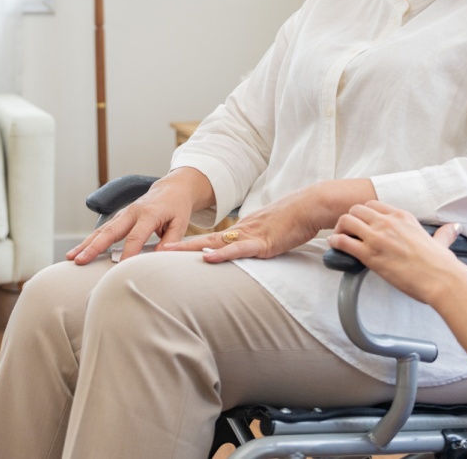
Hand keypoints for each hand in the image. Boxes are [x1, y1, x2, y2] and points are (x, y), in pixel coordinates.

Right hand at [66, 169, 207, 264]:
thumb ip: (171, 240)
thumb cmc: (177, 207)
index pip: (136, 236)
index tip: (119, 269)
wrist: (171, 189)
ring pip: (102, 230)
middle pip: (110, 231)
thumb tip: (158, 258)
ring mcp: (123, 214)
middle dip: (94, 247)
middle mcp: (132, 212)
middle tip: (81, 260)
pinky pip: (103, 230)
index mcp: (149, 214)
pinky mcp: (119, 218)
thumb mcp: (181, 222)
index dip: (128, 253)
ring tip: (71, 257)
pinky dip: (89, 240)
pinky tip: (78, 251)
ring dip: (86, 244)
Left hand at [158, 186, 330, 262]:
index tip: (167, 251)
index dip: (188, 246)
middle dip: (179, 247)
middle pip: (204, 240)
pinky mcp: (263, 243)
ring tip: (167, 254)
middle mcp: (241, 231)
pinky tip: (208, 259)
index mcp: (241, 230)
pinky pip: (239, 250)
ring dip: (190, 250)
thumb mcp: (270, 233)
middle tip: (155, 251)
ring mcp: (250, 236)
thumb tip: (246, 252)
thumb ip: (257, 243)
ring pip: (214, 244)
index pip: (210, 240)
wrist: (311, 207)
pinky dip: (222, 255)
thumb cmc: (295, 220)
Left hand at [328, 202, 466, 305]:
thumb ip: (444, 234)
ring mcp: (378, 237)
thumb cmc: (441, 265)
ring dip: (340, 228)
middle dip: (349, 219)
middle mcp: (388, 222)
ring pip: (347, 220)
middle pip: (356, 209)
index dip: (364, 214)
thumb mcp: (441, 242)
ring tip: (340, 239)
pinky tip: (336, 247)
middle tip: (348, 231)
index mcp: (403, 217)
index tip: (362, 224)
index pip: (373, 204)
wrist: (441, 280)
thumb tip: (455, 228)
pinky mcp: (371, 255)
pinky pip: (343, 241)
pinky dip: (336, 242)